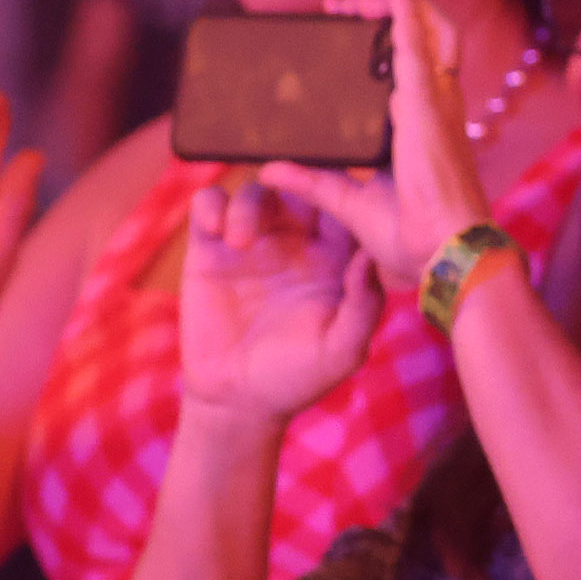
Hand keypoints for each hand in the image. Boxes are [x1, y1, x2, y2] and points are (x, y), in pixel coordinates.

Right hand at [174, 180, 379, 421]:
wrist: (237, 400)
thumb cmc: (298, 377)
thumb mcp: (342, 349)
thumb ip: (363, 305)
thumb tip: (371, 256)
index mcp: (335, 258)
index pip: (344, 208)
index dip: (343, 190)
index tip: (335, 186)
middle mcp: (297, 242)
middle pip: (300, 187)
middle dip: (294, 179)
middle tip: (282, 185)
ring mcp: (253, 241)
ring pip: (257, 191)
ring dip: (249, 203)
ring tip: (239, 241)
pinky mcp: (210, 247)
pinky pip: (210, 203)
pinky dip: (211, 204)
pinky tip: (216, 232)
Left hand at [263, 0, 491, 287]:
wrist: (444, 254)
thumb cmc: (414, 236)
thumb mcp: (350, 203)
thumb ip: (314, 182)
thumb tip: (271, 170)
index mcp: (423, 126)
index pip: (410, 65)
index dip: (385, 36)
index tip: (344, 25)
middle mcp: (434, 107)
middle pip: (422, 37)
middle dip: (384, 12)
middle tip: (341, 6)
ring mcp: (434, 103)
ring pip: (426, 31)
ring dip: (392, 6)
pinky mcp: (425, 107)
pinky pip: (417, 47)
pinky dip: (407, 14)